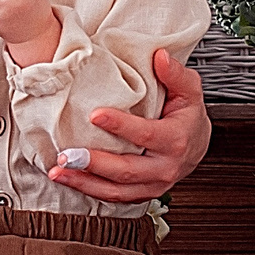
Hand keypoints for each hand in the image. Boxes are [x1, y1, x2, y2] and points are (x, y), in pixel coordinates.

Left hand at [48, 51, 212, 203]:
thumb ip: (175, 73)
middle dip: (94, 163)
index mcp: (176, 140)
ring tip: (58, 172)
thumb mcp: (189, 90)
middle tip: (67, 154)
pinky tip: (68, 180)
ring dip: (85, 182)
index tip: (94, 115)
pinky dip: (89, 191)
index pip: (146, 134)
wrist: (196, 145)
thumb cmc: (187, 116)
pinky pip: (114, 197)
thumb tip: (160, 57)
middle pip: (127, 170)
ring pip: (117, 190)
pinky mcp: (141, 193)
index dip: (120, 125)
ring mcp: (154, 185)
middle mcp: (166, 167)